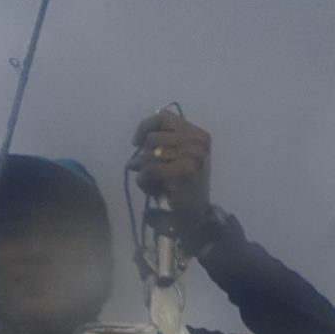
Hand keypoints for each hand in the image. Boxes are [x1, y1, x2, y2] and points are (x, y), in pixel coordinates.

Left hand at [128, 110, 210, 228]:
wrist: (195, 215)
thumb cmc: (184, 186)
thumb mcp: (178, 158)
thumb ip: (163, 143)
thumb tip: (138, 139)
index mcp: (198, 135)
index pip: (164, 117)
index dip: (145, 126)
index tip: (136, 141)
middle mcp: (197, 142)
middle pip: (153, 138)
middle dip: (143, 156)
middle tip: (143, 170)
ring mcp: (192, 156)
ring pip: (149, 154)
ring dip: (143, 170)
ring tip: (151, 182)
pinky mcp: (183, 172)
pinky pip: (150, 170)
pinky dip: (144, 181)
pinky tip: (151, 189)